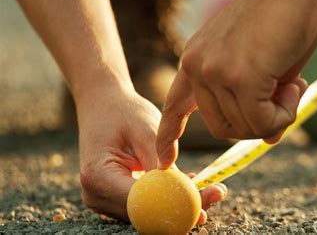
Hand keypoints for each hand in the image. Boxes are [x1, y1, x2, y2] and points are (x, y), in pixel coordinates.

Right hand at [77, 84, 225, 223]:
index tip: (204, 202)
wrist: (102, 105)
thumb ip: (163, 165)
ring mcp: (103, 201)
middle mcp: (96, 196)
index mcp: (98, 177)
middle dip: (182, 208)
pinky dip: (168, 197)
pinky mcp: (114, 199)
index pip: (141, 204)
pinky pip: (145, 205)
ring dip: (179, 203)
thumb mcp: (146, 132)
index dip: (174, 207)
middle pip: (145, 215)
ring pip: (148, 214)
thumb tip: (187, 194)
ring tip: (210, 187)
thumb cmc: (124, 112)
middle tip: (216, 194)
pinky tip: (191, 183)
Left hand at [156, 0, 316, 168]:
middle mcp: (198, 68)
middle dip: (257, 124)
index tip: (165, 158)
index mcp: (195, 61)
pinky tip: (295, 87)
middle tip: (285, 98)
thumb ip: (259, 102)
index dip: (169, 134)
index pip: (174, 106)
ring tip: (293, 85)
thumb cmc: (280, 18)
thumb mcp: (263, 67)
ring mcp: (216, 72)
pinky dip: (284, 115)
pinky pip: (262, 122)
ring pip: (244, 128)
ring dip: (276, 117)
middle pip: (221, 128)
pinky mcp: (240, 77)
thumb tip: (269, 139)